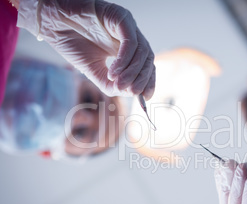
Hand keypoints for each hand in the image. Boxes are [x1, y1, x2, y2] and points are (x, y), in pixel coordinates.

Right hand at [17, 0, 154, 97]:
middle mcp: (131, 36)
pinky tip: (113, 71)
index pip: (146, 66)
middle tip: (132, 92)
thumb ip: (110, 84)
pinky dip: (124, 60)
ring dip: (132, 72)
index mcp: (127, 48)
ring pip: (142, 51)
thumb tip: (128, 94)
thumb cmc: (72, 42)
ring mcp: (127, 26)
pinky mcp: (121, 18)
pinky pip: (130, 42)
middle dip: (142, 79)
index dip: (148, 82)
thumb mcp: (94, 71)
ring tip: (118, 84)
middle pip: (148, 59)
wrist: (52, 22)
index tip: (144, 97)